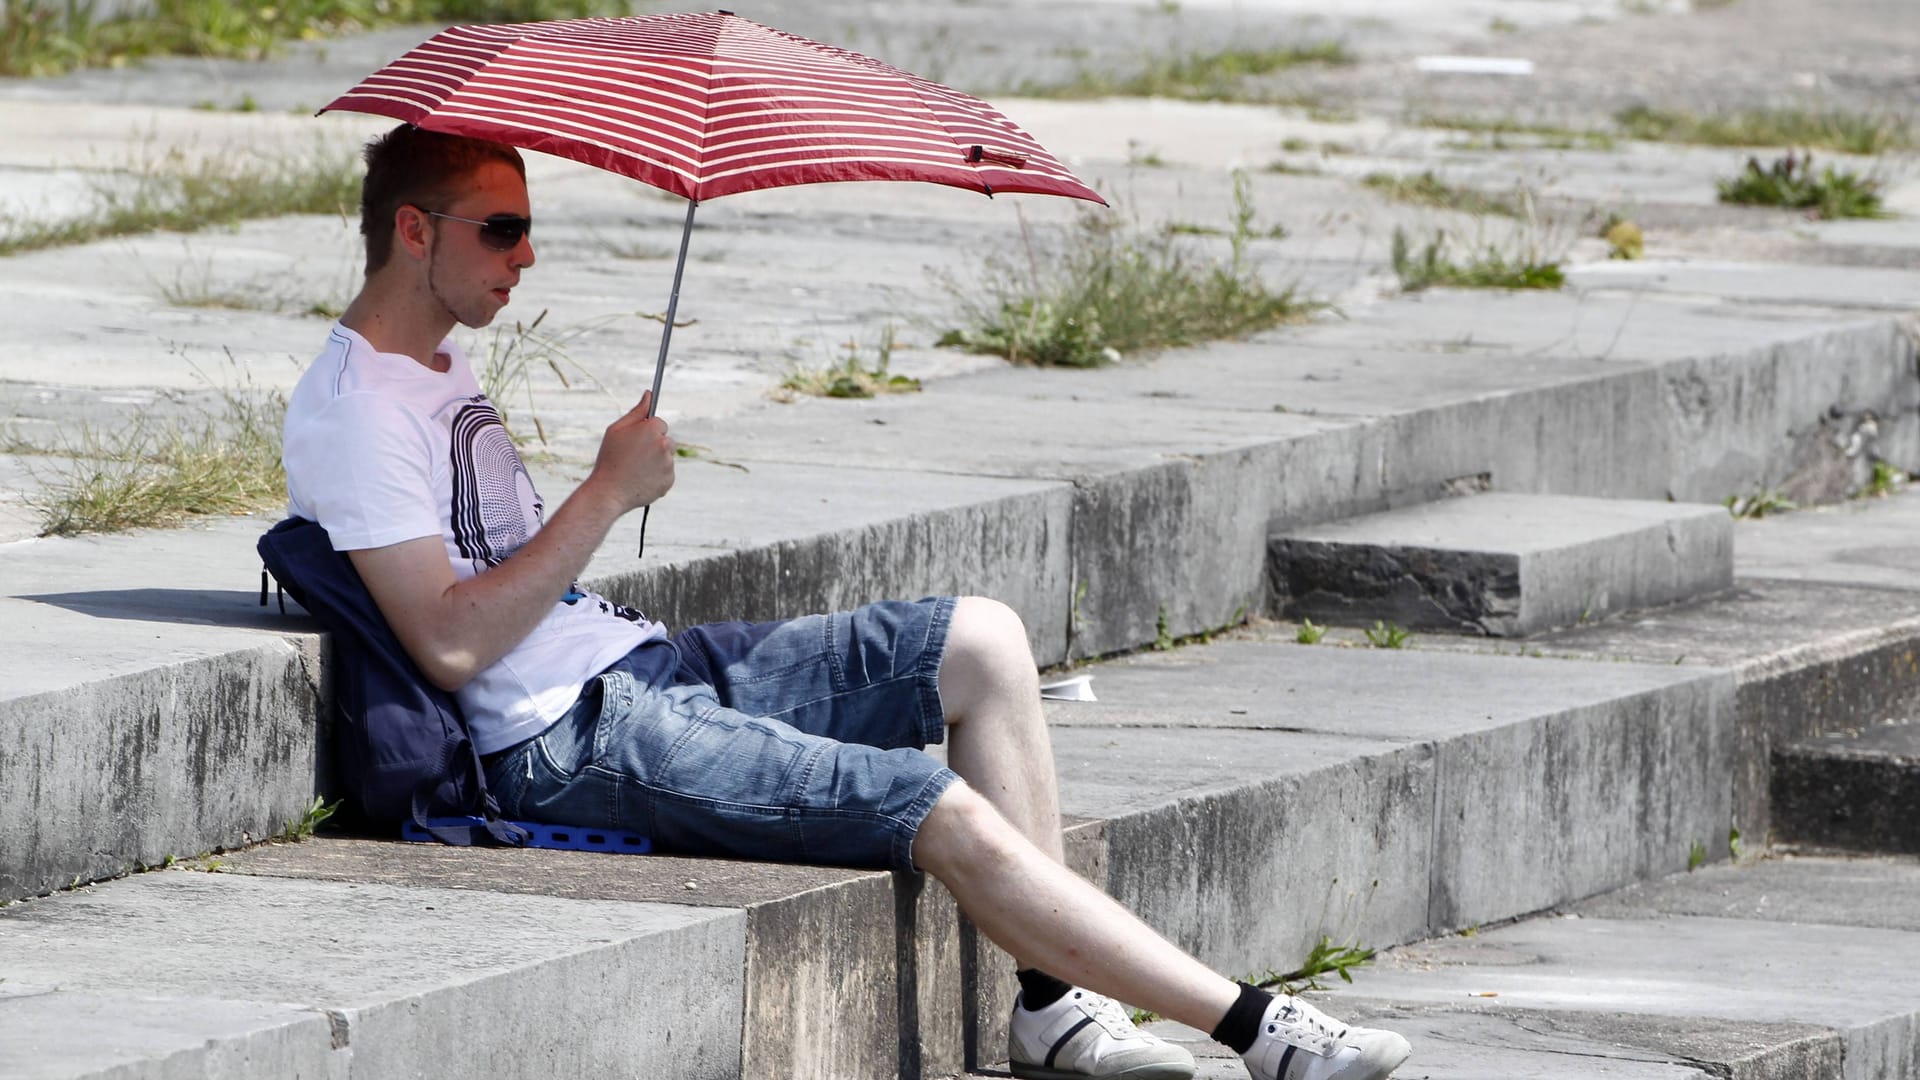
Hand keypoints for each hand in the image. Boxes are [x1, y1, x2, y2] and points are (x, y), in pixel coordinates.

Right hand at [588, 391, 674, 513]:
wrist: (608, 492)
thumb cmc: (609, 458)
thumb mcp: (616, 430)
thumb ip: (636, 411)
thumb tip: (649, 394)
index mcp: (653, 429)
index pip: (659, 424)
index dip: (646, 432)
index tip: (636, 441)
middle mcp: (664, 445)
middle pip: (666, 440)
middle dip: (654, 446)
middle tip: (635, 457)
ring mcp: (668, 464)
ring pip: (666, 458)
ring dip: (656, 461)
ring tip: (636, 469)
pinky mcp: (669, 481)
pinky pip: (666, 474)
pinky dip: (657, 476)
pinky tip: (641, 479)